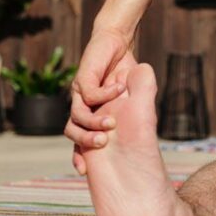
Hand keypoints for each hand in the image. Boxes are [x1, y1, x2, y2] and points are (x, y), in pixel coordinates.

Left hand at [65, 29, 137, 173]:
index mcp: (89, 114)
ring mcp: (78, 92)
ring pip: (77, 116)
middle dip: (85, 141)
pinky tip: (121, 88)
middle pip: (71, 131)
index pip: (78, 140)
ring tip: (112, 123)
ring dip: (94, 122)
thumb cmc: (124, 71)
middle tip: (103, 143)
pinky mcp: (82, 78)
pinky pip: (90, 94)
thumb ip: (129, 112)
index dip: (79, 155)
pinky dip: (107, 94)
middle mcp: (80, 105)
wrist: (115, 43)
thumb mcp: (129, 98)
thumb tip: (143, 135)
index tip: (84, 171)